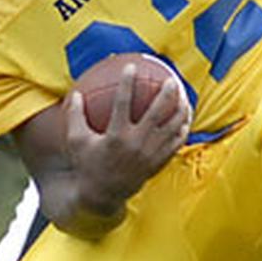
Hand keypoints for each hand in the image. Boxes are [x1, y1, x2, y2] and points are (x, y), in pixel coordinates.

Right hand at [64, 64, 191, 207]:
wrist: (103, 195)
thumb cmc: (87, 165)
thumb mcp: (75, 141)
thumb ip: (75, 116)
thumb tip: (75, 94)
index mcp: (116, 136)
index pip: (123, 103)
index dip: (127, 83)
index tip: (131, 66)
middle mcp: (136, 144)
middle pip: (157, 113)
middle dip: (167, 94)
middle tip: (172, 80)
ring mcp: (150, 154)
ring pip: (172, 128)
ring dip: (181, 111)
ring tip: (185, 97)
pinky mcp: (158, 163)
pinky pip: (175, 144)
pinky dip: (182, 130)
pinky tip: (186, 119)